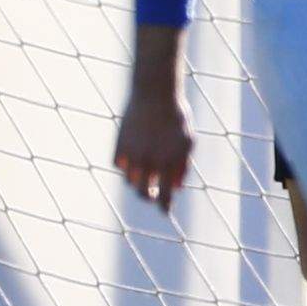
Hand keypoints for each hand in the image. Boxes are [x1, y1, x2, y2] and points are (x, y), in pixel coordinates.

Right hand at [114, 82, 195, 208]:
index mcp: (168, 163)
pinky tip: (133, 157)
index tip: (165, 212)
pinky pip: (118, 164)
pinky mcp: (119, 145)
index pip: (165, 195)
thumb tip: (176, 188)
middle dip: (149, 196)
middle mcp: (148, 162)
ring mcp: (132, 154)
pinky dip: (125, 164)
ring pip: (130, 180)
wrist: (155, 93)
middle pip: (143, 194)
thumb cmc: (176, 117)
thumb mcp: (188, 142)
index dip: (165, 207)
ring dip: (138, 179)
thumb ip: (182, 167)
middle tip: (153, 193)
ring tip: (145, 170)